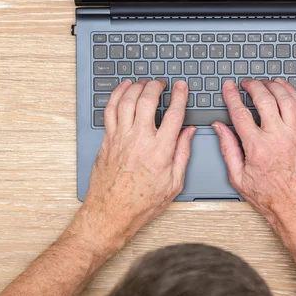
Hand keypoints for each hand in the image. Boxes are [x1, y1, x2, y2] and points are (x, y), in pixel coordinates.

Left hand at [71, 79, 195, 254]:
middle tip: (161, 83)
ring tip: (144, 84)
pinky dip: (117, 95)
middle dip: (156, 87)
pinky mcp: (107, 140)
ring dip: (136, 87)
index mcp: (160, 150)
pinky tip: (123, 90)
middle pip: (147, 101)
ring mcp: (120, 138)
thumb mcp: (174, 183)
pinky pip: (110, 110)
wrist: (111, 212)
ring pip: (127, 101)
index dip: (179, 96)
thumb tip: (188, 133)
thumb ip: (182, 153)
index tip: (181, 87)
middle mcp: (139, 140)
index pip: (173, 114)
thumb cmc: (142, 203)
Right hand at [212, 79, 295, 232]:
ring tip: (266, 83)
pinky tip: (286, 91)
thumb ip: (228, 149)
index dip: (232, 96)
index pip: (240, 113)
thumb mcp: (239, 178)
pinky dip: (293, 95)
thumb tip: (219, 128)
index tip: (229, 87)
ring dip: (274, 86)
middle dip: (253, 86)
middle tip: (247, 83)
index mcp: (258, 148)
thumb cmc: (272, 198)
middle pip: (264, 99)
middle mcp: (279, 137)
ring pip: (286, 99)